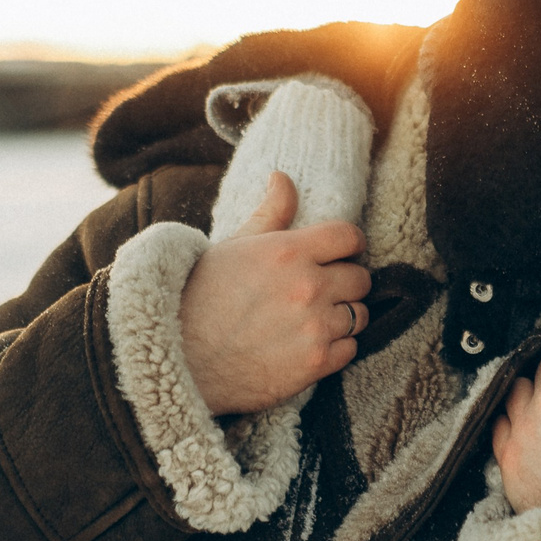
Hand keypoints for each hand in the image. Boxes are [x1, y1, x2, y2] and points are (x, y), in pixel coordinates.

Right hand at [178, 172, 370, 414]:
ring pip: (359, 315)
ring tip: (316, 319)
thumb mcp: (232, 247)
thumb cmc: (201, 299)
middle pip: (360, 278)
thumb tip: (282, 177)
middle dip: (346, 282)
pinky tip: (311, 344)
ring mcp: (315, 327)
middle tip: (324, 290)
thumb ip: (269, 213)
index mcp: (288, 252)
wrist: (179, 360)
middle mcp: (308, 287)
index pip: (348, 236)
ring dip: (343, 316)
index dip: (349, 244)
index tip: (342, 253)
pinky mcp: (316, 363)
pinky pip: (351, 349)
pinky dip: (337, 347)